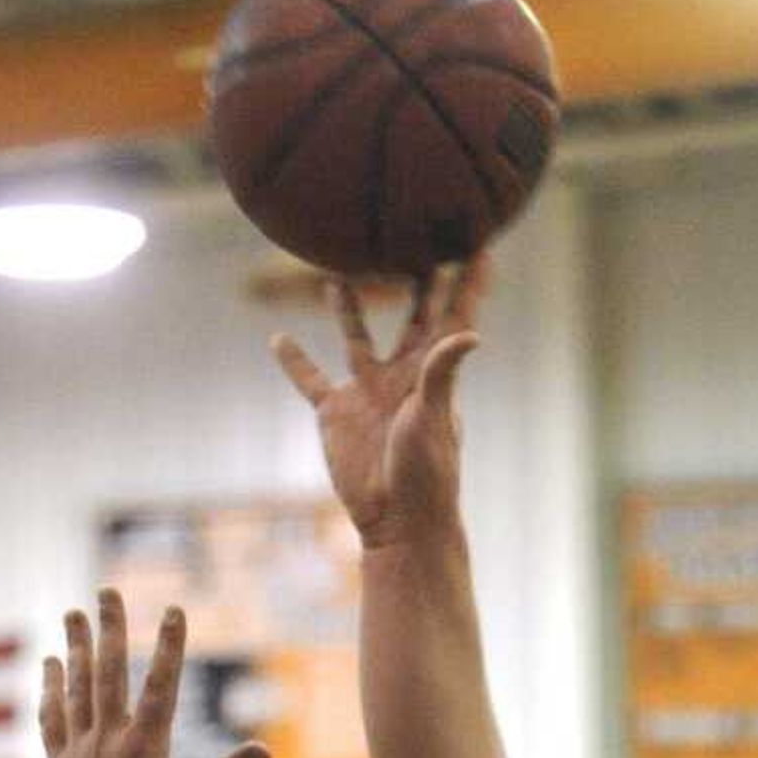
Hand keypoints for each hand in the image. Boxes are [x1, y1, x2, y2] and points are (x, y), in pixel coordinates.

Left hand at [37, 588, 266, 757]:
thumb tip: (264, 749)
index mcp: (144, 751)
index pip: (161, 687)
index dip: (171, 646)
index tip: (175, 609)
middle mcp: (107, 743)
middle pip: (108, 674)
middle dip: (111, 628)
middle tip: (107, 590)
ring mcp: (78, 751)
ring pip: (76, 688)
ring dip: (76, 647)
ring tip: (73, 612)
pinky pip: (52, 717)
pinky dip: (51, 688)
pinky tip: (51, 663)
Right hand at [272, 262, 484, 548]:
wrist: (395, 520)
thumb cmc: (426, 472)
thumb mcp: (434, 416)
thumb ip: (443, 371)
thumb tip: (472, 333)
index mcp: (433, 371)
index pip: (454, 317)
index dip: (467, 284)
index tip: (480, 246)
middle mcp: (402, 373)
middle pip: (410, 315)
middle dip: (414, 279)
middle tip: (413, 236)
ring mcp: (367, 390)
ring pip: (356, 336)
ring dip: (348, 307)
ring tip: (340, 273)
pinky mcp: (336, 412)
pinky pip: (310, 380)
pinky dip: (293, 360)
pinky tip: (277, 338)